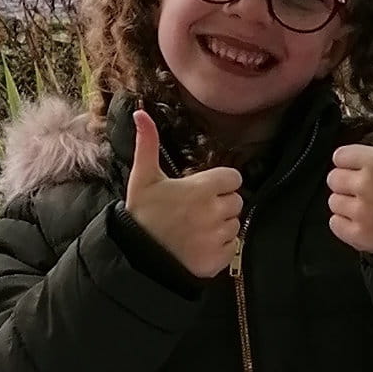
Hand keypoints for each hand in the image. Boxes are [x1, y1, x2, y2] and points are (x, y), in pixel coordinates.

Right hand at [125, 106, 242, 280]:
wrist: (137, 257)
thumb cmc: (141, 215)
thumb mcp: (143, 178)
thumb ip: (147, 144)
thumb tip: (141, 112)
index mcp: (202, 188)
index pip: (233, 178)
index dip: (220, 183)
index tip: (204, 190)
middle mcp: (214, 211)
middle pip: (236, 201)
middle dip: (221, 204)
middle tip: (196, 211)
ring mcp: (218, 236)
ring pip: (234, 224)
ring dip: (220, 226)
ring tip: (196, 229)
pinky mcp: (218, 259)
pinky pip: (231, 248)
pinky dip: (219, 248)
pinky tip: (198, 245)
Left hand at [328, 104, 372, 259]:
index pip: (340, 156)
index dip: (352, 163)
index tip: (369, 172)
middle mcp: (365, 184)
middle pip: (333, 178)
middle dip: (347, 184)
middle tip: (369, 192)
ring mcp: (361, 211)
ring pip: (333, 202)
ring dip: (346, 205)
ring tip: (369, 208)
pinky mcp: (358, 234)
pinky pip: (334, 224)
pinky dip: (345, 225)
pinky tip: (365, 223)